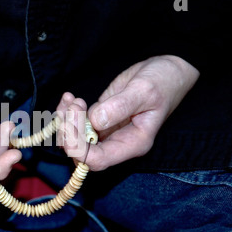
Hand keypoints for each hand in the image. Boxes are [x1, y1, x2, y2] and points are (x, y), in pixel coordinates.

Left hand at [57, 55, 198, 170]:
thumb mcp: (145, 91)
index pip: (98, 160)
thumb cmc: (162, 82)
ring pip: (74, 138)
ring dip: (66, 120)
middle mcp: (117, 143)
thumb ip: (121, 106)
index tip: (71, 124)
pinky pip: (75, 123)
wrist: (165, 71)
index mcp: (132, 144)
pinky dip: (67, 112)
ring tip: (72, 99)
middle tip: (73, 106)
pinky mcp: (98, 119)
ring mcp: (106, 132)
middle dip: (69, 132)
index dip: (78, 148)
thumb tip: (95, 120)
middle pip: (81, 153)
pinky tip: (70, 97)